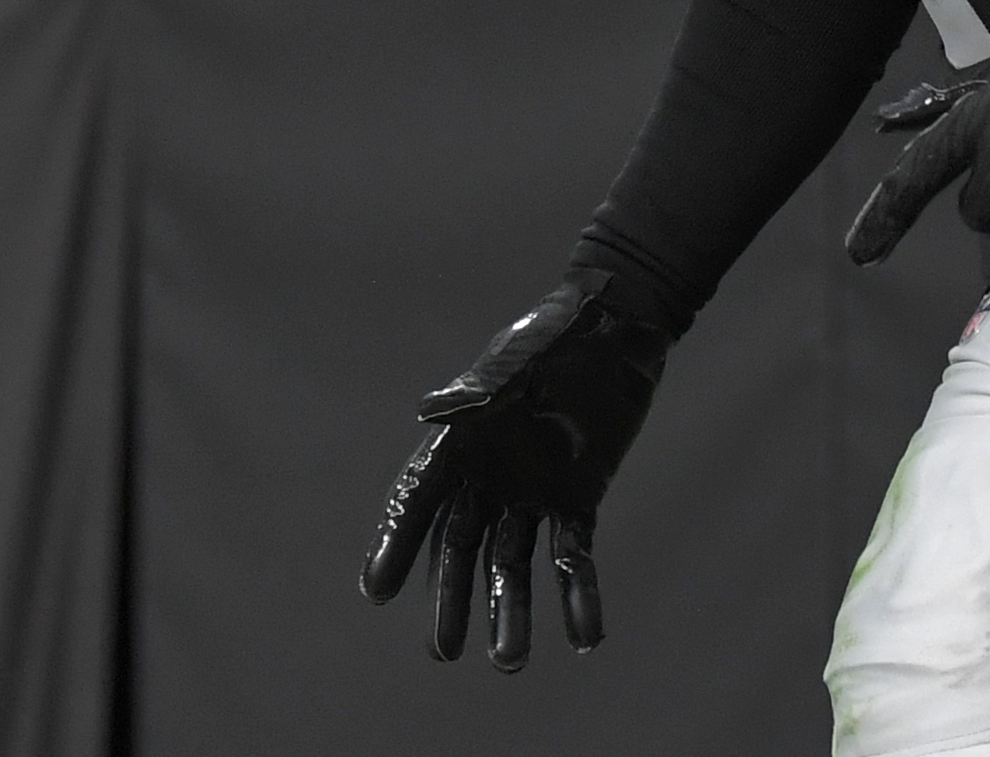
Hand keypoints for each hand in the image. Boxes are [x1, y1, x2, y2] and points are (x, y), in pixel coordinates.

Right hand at [357, 273, 670, 670]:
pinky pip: (573, 557)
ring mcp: (531, 493)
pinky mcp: (577, 501)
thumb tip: (430, 412)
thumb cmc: (554, 336)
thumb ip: (478, 392)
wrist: (613, 327)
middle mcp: (488, 476)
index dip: (396, 543)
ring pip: (512, 565)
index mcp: (459, 441)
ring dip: (512, 612)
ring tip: (510, 663)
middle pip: (461, 549)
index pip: (418, 500)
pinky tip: (584, 638)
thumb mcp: (515, 362)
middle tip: (443, 651)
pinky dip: (579, 596)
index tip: (376, 590)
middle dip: (452, 600)